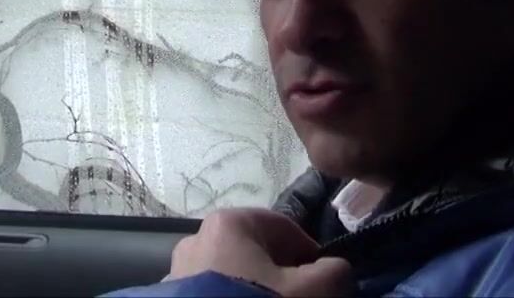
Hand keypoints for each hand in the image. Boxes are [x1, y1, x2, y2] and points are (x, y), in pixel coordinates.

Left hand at [165, 208, 353, 296]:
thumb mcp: (313, 290)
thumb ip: (334, 271)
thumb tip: (335, 270)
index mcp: (230, 222)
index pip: (285, 229)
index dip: (310, 255)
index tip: (321, 281)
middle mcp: (198, 238)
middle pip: (257, 254)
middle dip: (281, 275)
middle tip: (298, 297)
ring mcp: (179, 270)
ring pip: (234, 276)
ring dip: (254, 291)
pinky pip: (213, 294)